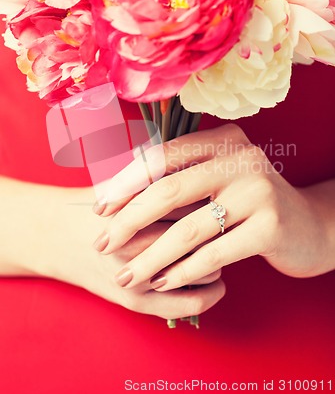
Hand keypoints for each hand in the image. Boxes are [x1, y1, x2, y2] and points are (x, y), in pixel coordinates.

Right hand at [31, 185, 224, 318]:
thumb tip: (206, 160)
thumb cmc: (97, 204)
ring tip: (220, 250)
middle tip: (227, 222)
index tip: (224, 198)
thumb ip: (159, 170)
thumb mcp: (124, 179)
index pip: (197, 204)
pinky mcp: (137, 301)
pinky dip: (211, 294)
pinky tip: (217, 283)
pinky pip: (189, 303)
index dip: (216, 200)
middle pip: (204, 236)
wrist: (58, 236)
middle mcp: (141, 243)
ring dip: (219, 260)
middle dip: (221, 228)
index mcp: (142, 208)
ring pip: (204, 270)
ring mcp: (139, 275)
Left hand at [93, 124, 332, 292]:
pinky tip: (162, 282)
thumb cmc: (248, 203)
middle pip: (169, 190)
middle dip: (128, 221)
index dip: (126, 182)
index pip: (162, 157)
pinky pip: (214, 254)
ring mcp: (258, 191)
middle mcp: (241, 158)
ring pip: (188, 229)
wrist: (307, 226)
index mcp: (222, 139)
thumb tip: (116, 196)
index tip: (99, 208)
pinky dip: (183, 271)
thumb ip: (179, 179)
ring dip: (150, 257)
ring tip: (126, 274)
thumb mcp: (217, 179)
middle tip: (102, 244)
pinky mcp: (270, 227)